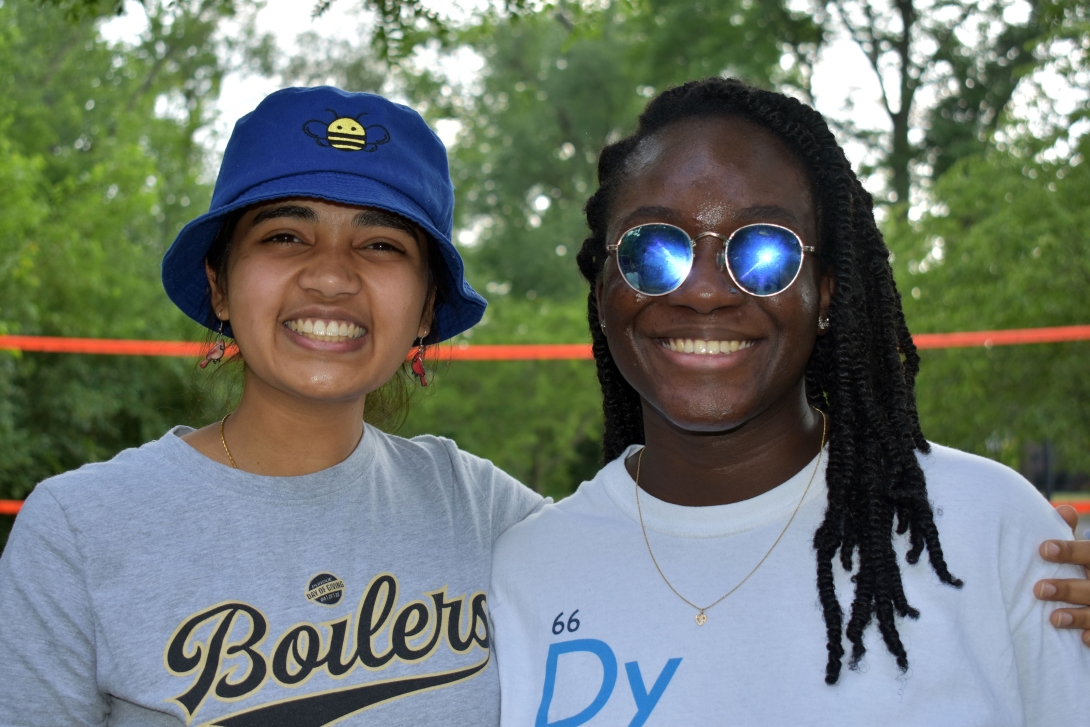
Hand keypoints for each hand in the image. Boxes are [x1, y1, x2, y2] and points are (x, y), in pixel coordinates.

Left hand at [1035, 505, 1089, 646]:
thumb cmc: (1087, 567)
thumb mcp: (1086, 552)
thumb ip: (1071, 533)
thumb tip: (1064, 510)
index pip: (1089, 552)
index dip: (1069, 550)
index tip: (1043, 549)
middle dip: (1068, 588)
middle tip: (1039, 589)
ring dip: (1078, 616)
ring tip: (1053, 618)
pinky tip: (1084, 638)